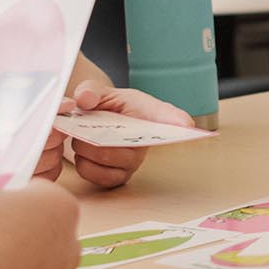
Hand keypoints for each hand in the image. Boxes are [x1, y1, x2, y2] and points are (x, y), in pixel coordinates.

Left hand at [39, 83, 194, 188]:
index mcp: (147, 112)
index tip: (186, 124)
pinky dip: (84, 165)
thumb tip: (85, 99)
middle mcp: (146, 140)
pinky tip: (83, 154)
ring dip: (86, 150)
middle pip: (125, 145)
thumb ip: (90, 90)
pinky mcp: (120, 178)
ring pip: (108, 161)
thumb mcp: (97, 91)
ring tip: (82, 138)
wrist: (92, 123)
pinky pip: (99, 178)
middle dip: (94, 136)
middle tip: (83, 124)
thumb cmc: (104, 105)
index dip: (176, 120)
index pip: (167, 115)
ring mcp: (134, 162)